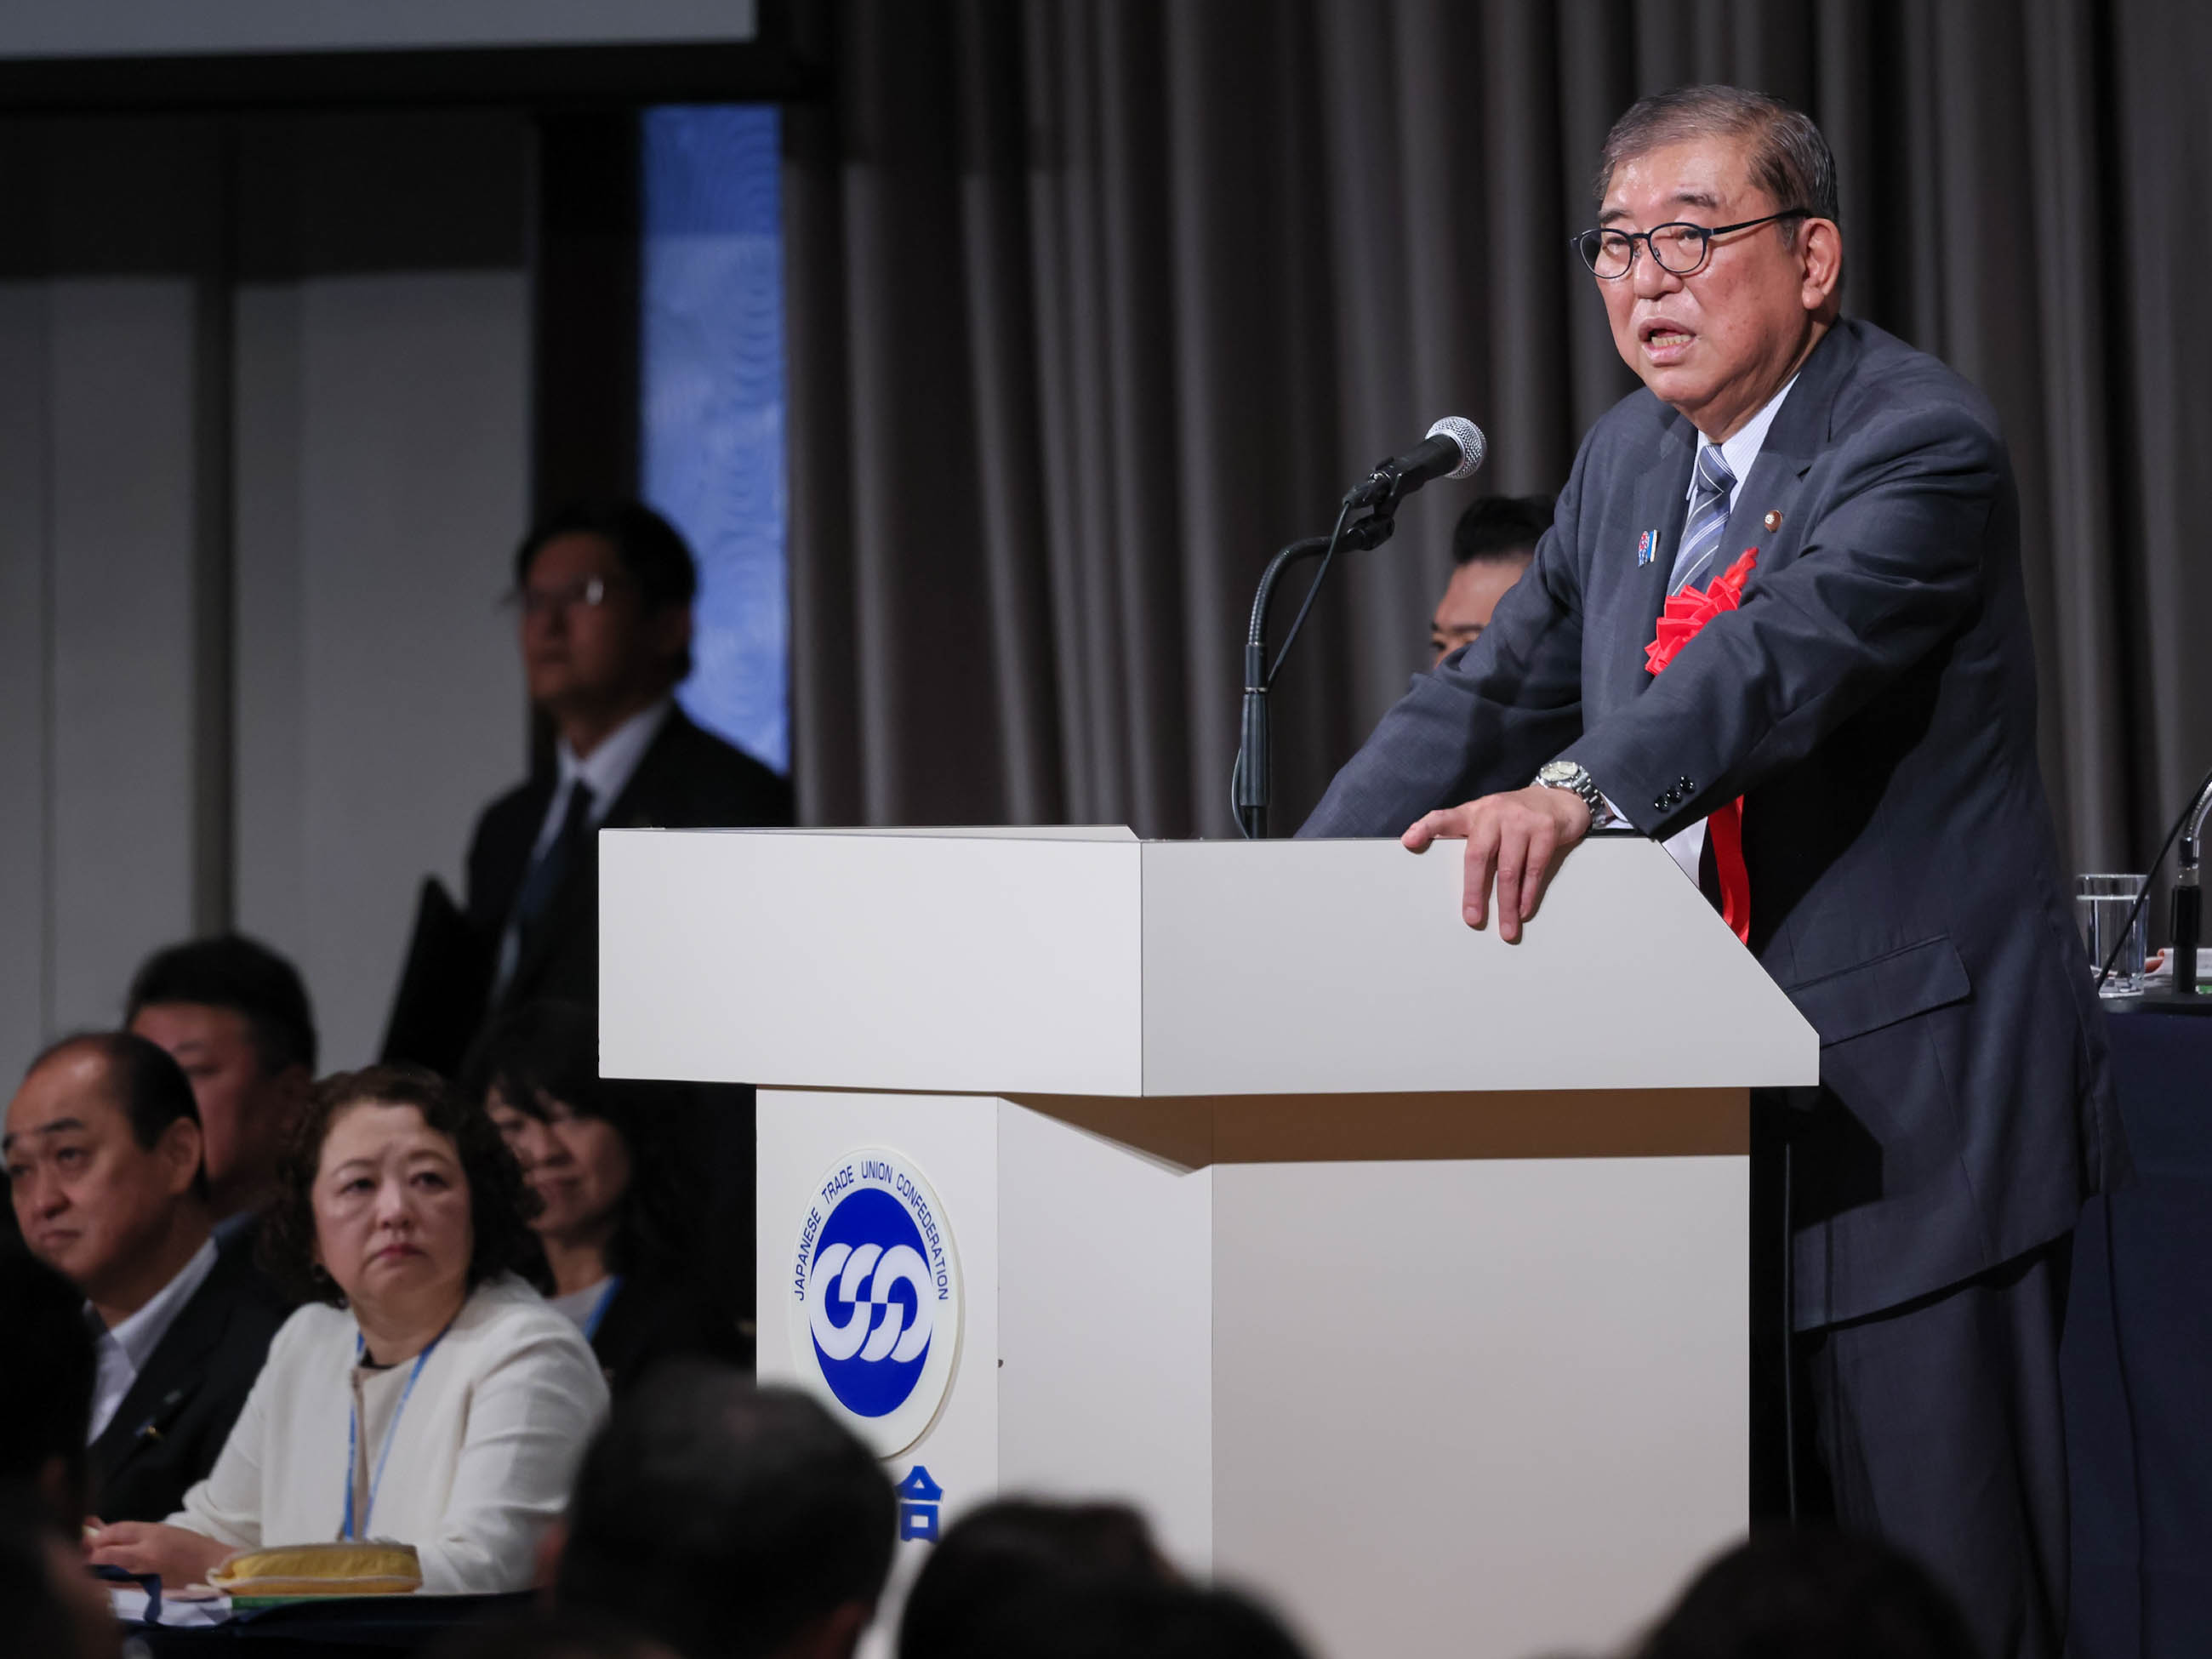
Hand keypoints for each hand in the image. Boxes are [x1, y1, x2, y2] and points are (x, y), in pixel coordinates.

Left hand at [84, 1520, 232, 1585]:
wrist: (210, 1566)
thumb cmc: (190, 1544)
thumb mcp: (164, 1531)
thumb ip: (136, 1533)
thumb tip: (105, 1533)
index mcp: (153, 1533)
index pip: (117, 1531)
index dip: (99, 1534)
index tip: (91, 1536)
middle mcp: (146, 1552)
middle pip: (107, 1553)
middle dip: (91, 1553)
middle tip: (85, 1552)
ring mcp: (144, 1572)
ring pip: (109, 1572)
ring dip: (96, 1569)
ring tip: (91, 1565)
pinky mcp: (145, 1588)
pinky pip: (119, 1585)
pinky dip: (109, 1581)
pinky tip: (105, 1578)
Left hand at [1402, 783, 1592, 941]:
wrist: (1560, 800)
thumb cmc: (1516, 817)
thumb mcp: (1488, 818)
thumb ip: (1469, 837)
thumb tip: (1444, 871)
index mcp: (1474, 812)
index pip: (1444, 818)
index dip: (1426, 828)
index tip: (1408, 842)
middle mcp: (1494, 813)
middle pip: (1478, 856)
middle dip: (1474, 892)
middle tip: (1472, 919)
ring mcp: (1521, 821)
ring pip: (1509, 870)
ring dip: (1507, 904)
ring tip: (1506, 928)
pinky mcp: (1546, 830)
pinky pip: (1534, 869)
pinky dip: (1528, 894)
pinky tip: (1523, 910)